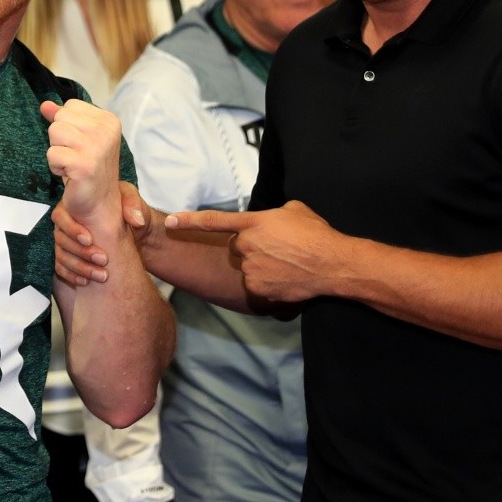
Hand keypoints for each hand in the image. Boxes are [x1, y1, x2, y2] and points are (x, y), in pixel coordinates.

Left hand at [42, 99, 122, 230]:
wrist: (99, 203)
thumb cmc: (88, 168)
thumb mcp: (78, 138)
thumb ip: (63, 118)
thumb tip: (45, 104)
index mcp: (109, 121)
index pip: (70, 106)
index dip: (67, 126)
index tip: (80, 144)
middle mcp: (106, 131)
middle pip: (60, 118)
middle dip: (60, 138)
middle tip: (75, 156)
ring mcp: (97, 147)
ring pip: (54, 132)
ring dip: (56, 151)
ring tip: (71, 164)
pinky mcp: (84, 164)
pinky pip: (52, 153)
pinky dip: (55, 166)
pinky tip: (70, 174)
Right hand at [53, 181, 151, 285]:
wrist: (134, 229)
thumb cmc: (127, 208)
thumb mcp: (132, 200)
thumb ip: (133, 205)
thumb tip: (136, 220)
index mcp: (74, 205)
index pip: (60, 216)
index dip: (72, 229)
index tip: (90, 240)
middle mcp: (66, 222)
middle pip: (61, 239)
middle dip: (81, 252)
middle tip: (103, 259)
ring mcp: (65, 241)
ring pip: (62, 256)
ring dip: (80, 267)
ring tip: (101, 275)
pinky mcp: (68, 256)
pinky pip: (62, 268)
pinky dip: (72, 276)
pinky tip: (86, 282)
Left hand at [165, 200, 341, 301]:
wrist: (333, 264)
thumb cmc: (316, 234)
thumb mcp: (294, 211)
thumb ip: (272, 215)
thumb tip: (270, 221)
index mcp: (253, 222)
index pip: (213, 220)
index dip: (189, 221)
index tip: (169, 222)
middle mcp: (247, 245)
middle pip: (236, 247)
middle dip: (250, 247)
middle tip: (276, 248)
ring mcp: (251, 269)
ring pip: (247, 267)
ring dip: (261, 265)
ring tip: (286, 263)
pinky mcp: (257, 290)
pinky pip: (255, 286)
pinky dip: (268, 283)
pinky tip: (286, 278)